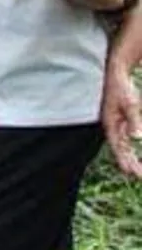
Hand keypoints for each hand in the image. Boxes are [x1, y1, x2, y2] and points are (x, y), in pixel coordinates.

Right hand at [103, 61, 141, 178]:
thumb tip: (136, 138)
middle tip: (139, 177)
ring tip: (137, 170)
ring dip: (129, 158)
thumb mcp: (130, 103)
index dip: (127, 162)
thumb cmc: (121, 87)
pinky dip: (128, 148)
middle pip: (119, 150)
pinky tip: (134, 153)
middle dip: (129, 164)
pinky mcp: (120, 120)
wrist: (116, 72)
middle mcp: (111, 126)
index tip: (135, 174)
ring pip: (122, 146)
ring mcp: (115, 123)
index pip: (119, 148)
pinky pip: (124, 138)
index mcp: (111, 124)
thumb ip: (134, 120)